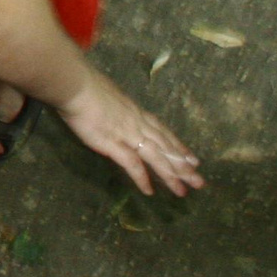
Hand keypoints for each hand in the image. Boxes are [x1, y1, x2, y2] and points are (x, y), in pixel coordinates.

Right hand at [56, 71, 204, 197]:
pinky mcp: (113, 144)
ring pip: (156, 157)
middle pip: (165, 147)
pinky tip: (149, 191)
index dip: (178, 146)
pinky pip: (132, 164)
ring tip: (183, 191)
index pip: (163, 132)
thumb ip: (116, 108)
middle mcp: (138, 124)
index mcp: (137, 113)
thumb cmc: (87, 86)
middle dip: (183, 165)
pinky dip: (141, 177)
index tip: (194, 159)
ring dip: (170, 175)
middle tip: (199, 182)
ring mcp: (127, 134)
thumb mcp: (109, 95)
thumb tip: (116, 112)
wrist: (76, 85)